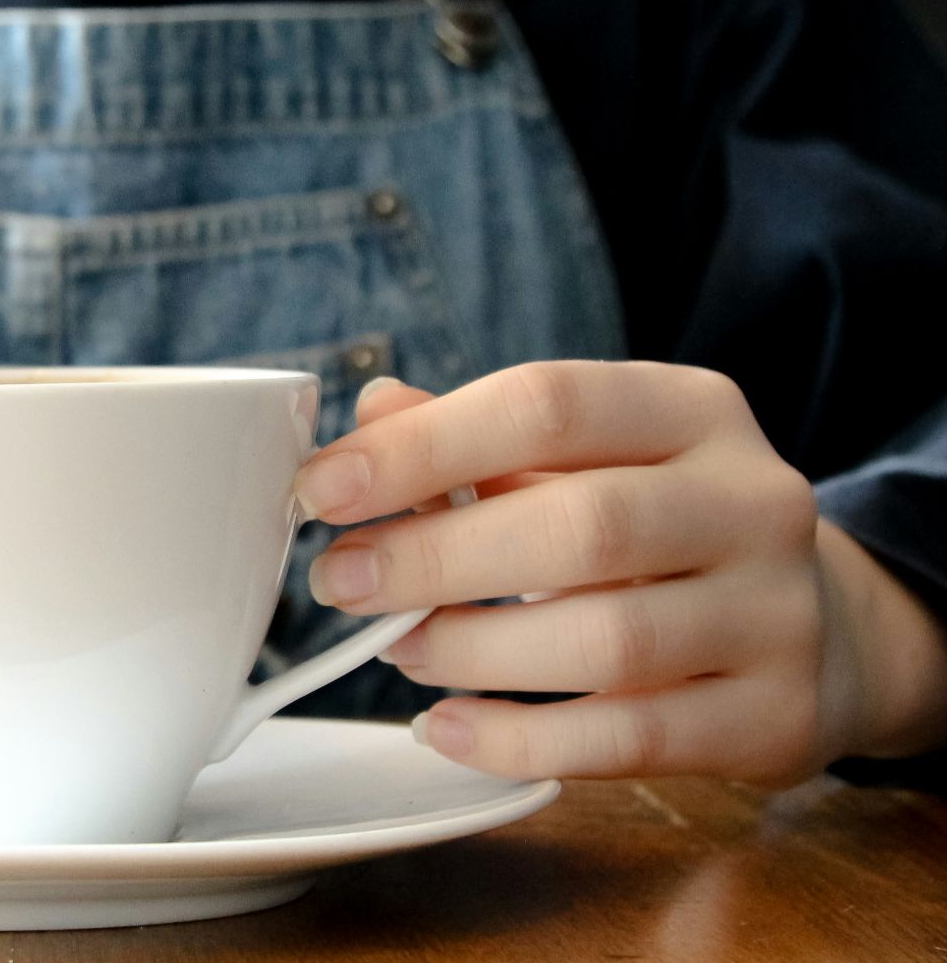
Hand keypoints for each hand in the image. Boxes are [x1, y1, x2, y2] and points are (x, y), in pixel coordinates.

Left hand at [293, 362, 946, 785]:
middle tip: (341, 583)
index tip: (322, 490)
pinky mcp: (775, 718)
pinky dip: (521, 739)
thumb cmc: (660, 531)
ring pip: (609, 639)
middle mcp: (753, 501)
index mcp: (694, 411)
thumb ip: (474, 439)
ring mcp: (778, 613)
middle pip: (583, 524)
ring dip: (474, 650)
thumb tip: (367, 418)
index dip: (422, 447)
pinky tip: (448, 729)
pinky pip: (630, 738)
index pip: (548, 404)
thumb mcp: (584, 462)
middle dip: (435, 557)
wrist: (821, 631)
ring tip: (399, 650)